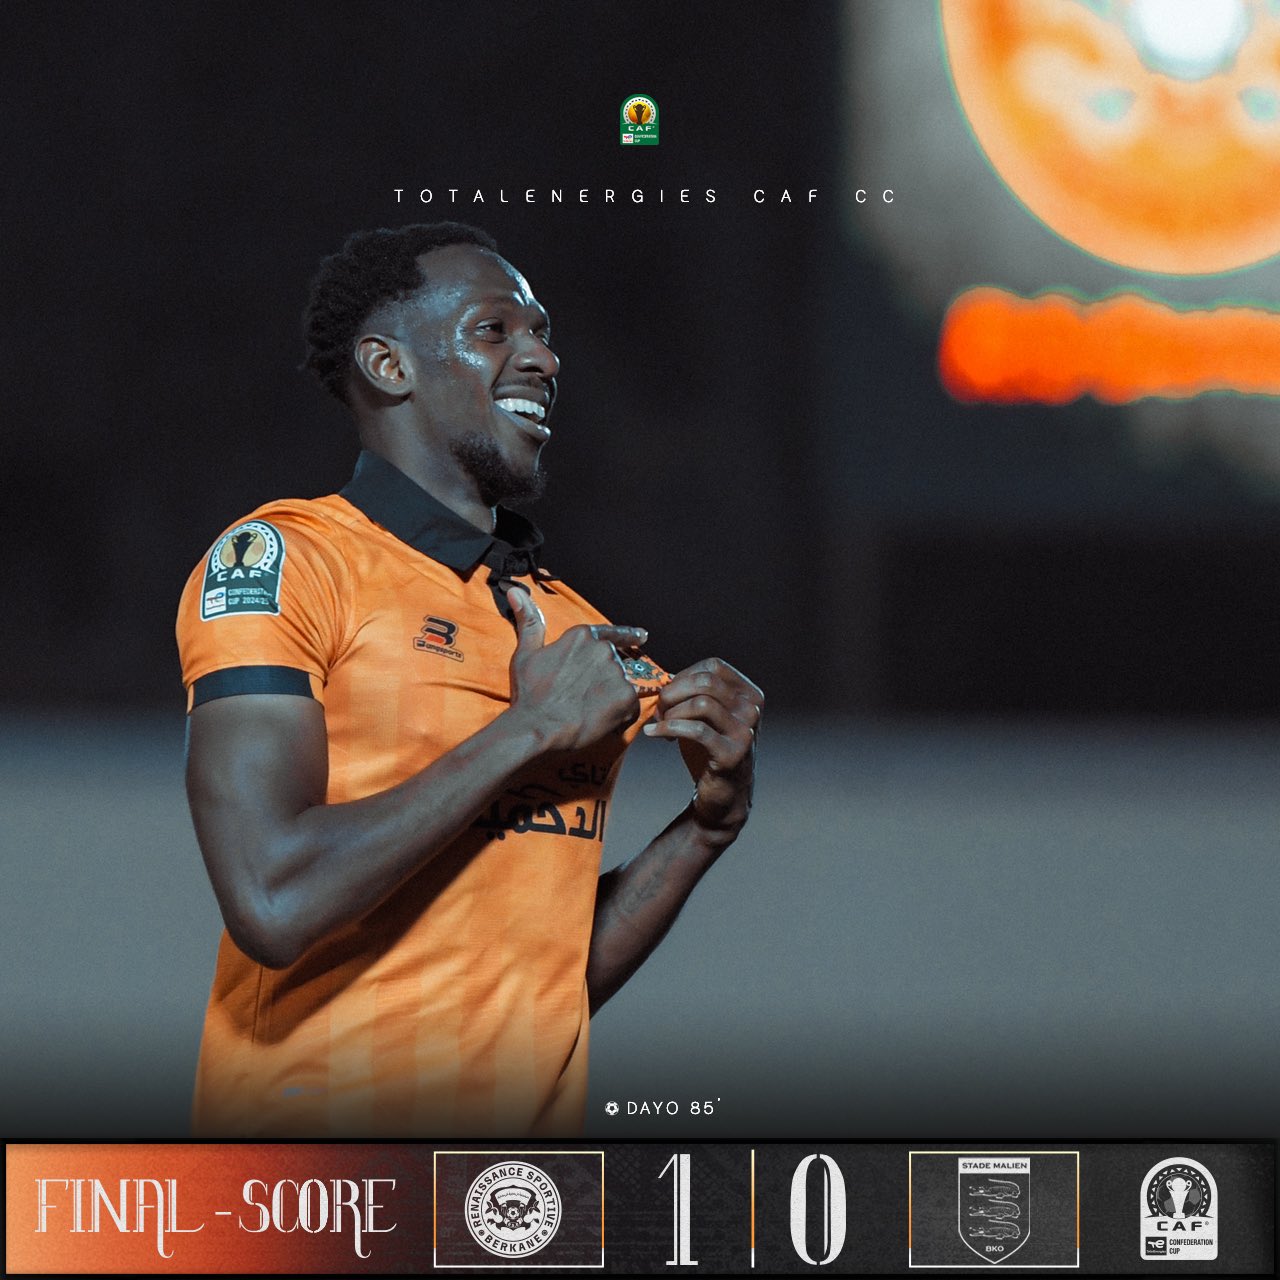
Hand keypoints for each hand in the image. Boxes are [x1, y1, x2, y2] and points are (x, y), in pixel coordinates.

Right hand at [506, 587, 644, 751]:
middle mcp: (603, 650)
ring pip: (621, 686)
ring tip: (588, 712)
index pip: (612, 633)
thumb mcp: (526, 653)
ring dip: (611, 698)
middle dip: (603, 680)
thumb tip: (516, 591)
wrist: (536, 726)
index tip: (642, 637)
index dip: (628, 636)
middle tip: (584, 698)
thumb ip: (530, 623)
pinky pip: (630, 706)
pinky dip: (620, 715)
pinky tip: (600, 721)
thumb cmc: (530, 693)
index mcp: (582, 636)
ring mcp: (616, 674)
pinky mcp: (626, 698)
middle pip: (613, 664)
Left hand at [644, 657, 762, 840]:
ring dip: (671, 712)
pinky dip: (668, 728)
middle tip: (658, 709)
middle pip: (706, 681)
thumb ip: (693, 692)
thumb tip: (663, 676)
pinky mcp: (732, 754)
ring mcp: (745, 732)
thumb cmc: (709, 750)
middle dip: (673, 692)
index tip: (668, 694)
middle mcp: (752, 710)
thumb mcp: (706, 716)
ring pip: (701, 703)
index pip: (713, 666)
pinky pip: (696, 730)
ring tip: (659, 724)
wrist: (722, 794)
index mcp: (750, 694)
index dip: (683, 676)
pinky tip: (654, 734)